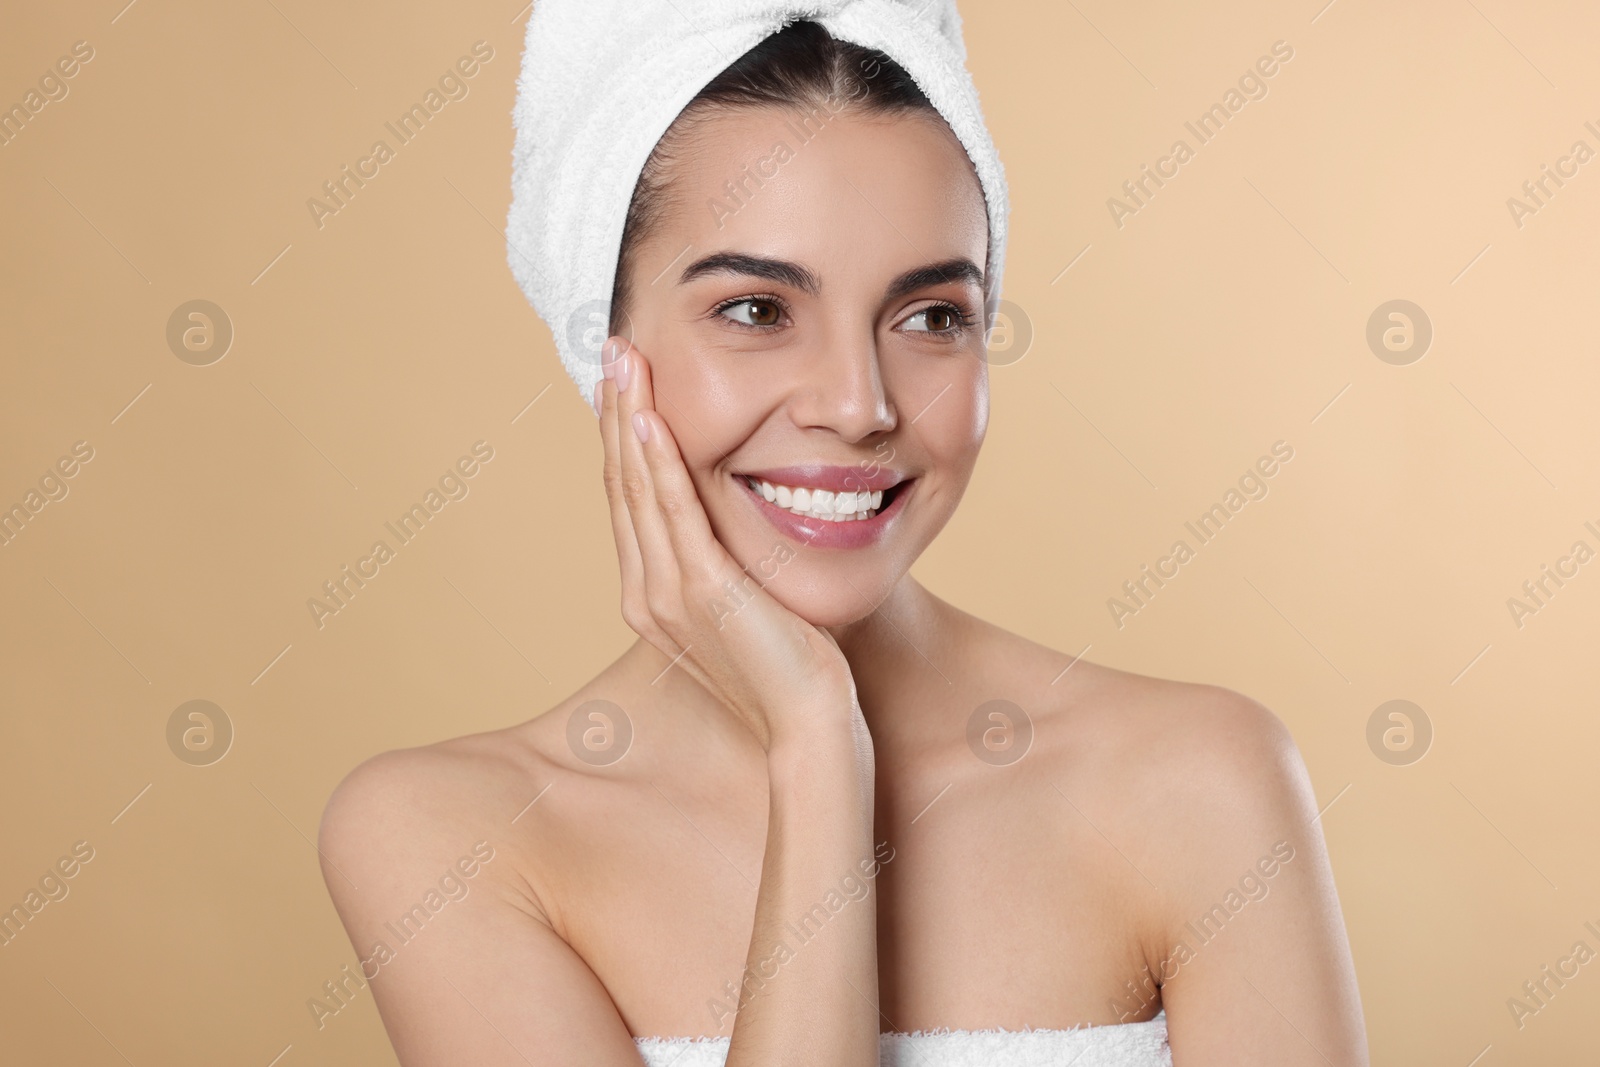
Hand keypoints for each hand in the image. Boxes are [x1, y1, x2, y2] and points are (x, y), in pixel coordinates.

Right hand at [595, 336, 859, 750]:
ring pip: (637, 488)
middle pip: (622, 482)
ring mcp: (667, 592)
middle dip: (618, 410)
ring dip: (630, 417)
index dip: (624, 434)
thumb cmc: (791, 666)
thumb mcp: (749, 601)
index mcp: (651, 592)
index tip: (627, 380)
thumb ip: (727, 562)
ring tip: (625, 360)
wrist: (808, 723)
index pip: (630, 496)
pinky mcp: (700, 592)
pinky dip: (660, 463)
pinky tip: (653, 419)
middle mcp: (645, 591)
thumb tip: (738, 521)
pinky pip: (673, 514)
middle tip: (615, 347)